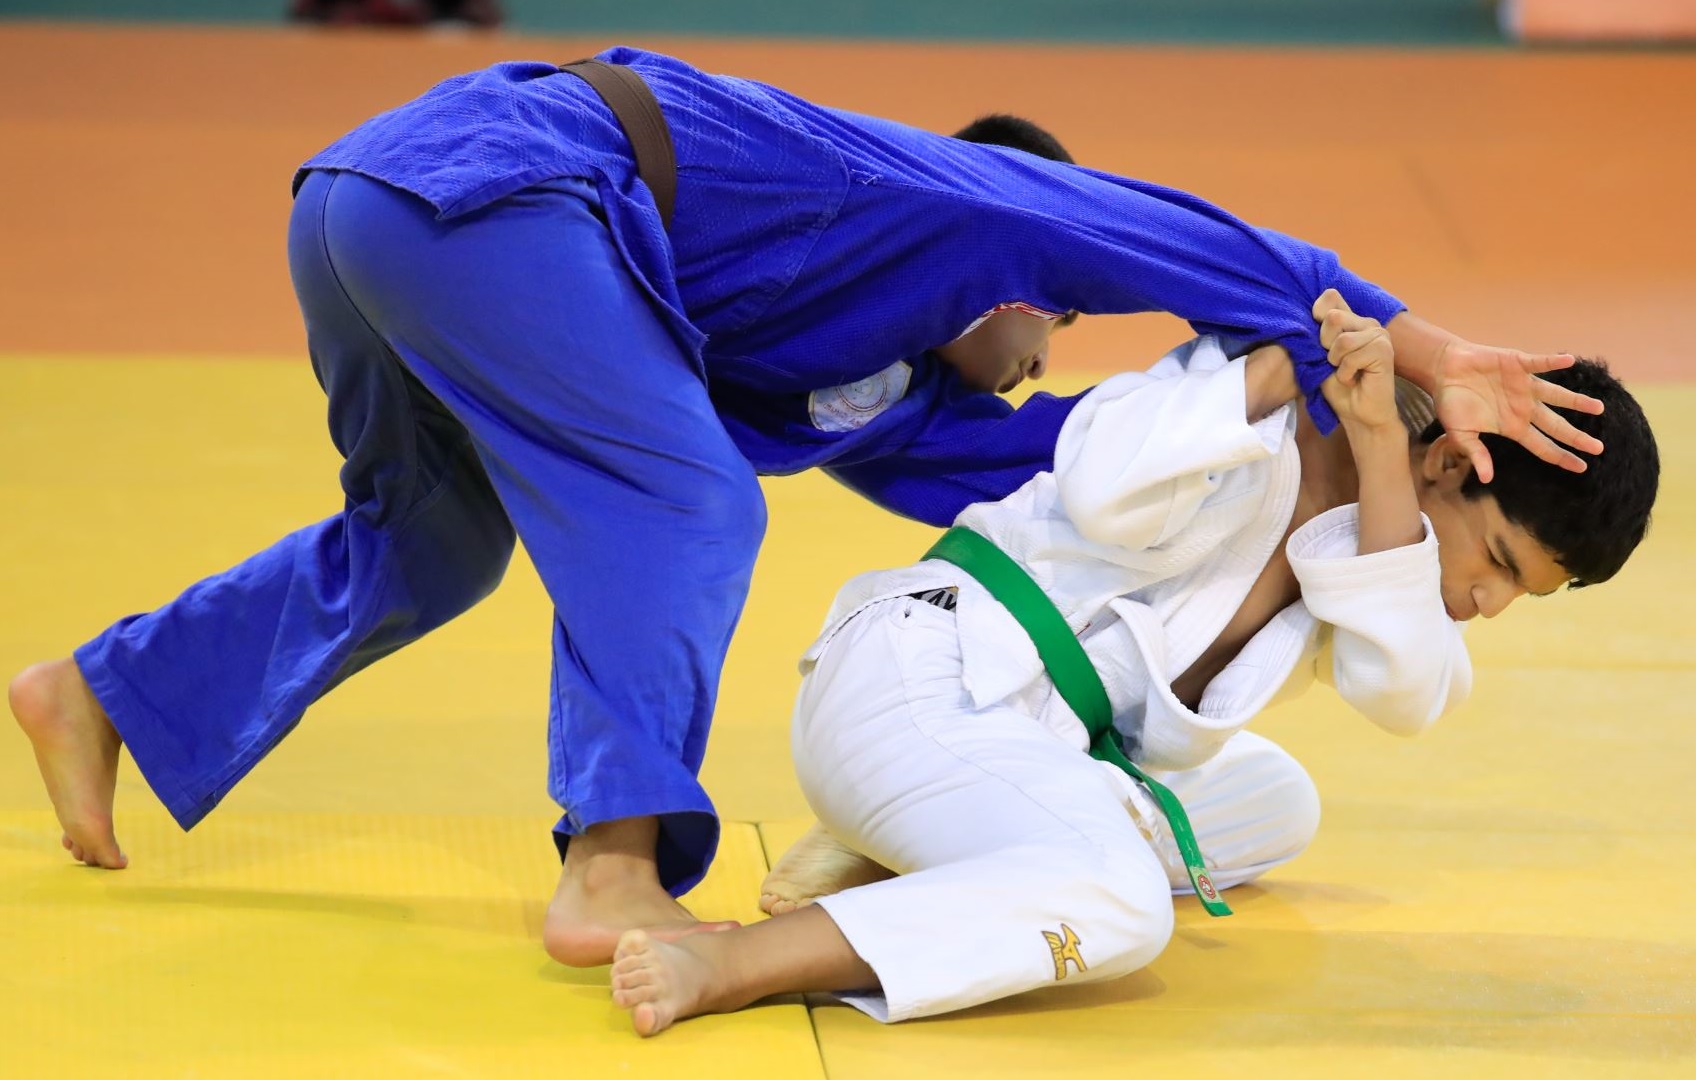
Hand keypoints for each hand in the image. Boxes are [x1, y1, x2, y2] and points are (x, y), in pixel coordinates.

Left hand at [1312, 290, 1397, 432]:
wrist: (1358, 413)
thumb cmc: (1339, 386)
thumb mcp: (1320, 355)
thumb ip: (1319, 332)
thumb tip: (1315, 313)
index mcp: (1352, 320)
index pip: (1330, 296)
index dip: (1318, 314)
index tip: (1320, 341)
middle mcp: (1367, 322)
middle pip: (1332, 317)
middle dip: (1325, 346)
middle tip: (1335, 363)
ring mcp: (1378, 334)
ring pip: (1341, 340)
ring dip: (1336, 363)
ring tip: (1346, 372)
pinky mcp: (1383, 350)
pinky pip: (1351, 357)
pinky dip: (1345, 374)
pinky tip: (1354, 379)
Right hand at [1431, 340, 1604, 480]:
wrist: (1444, 370)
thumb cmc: (1451, 402)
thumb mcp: (1460, 433)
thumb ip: (1476, 453)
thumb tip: (1486, 478)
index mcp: (1513, 426)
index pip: (1543, 446)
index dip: (1562, 457)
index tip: (1581, 467)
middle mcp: (1524, 408)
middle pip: (1557, 426)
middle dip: (1577, 437)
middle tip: (1599, 448)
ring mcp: (1524, 386)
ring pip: (1558, 396)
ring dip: (1577, 401)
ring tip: (1598, 408)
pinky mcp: (1518, 364)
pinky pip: (1539, 364)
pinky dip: (1553, 362)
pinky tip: (1569, 361)